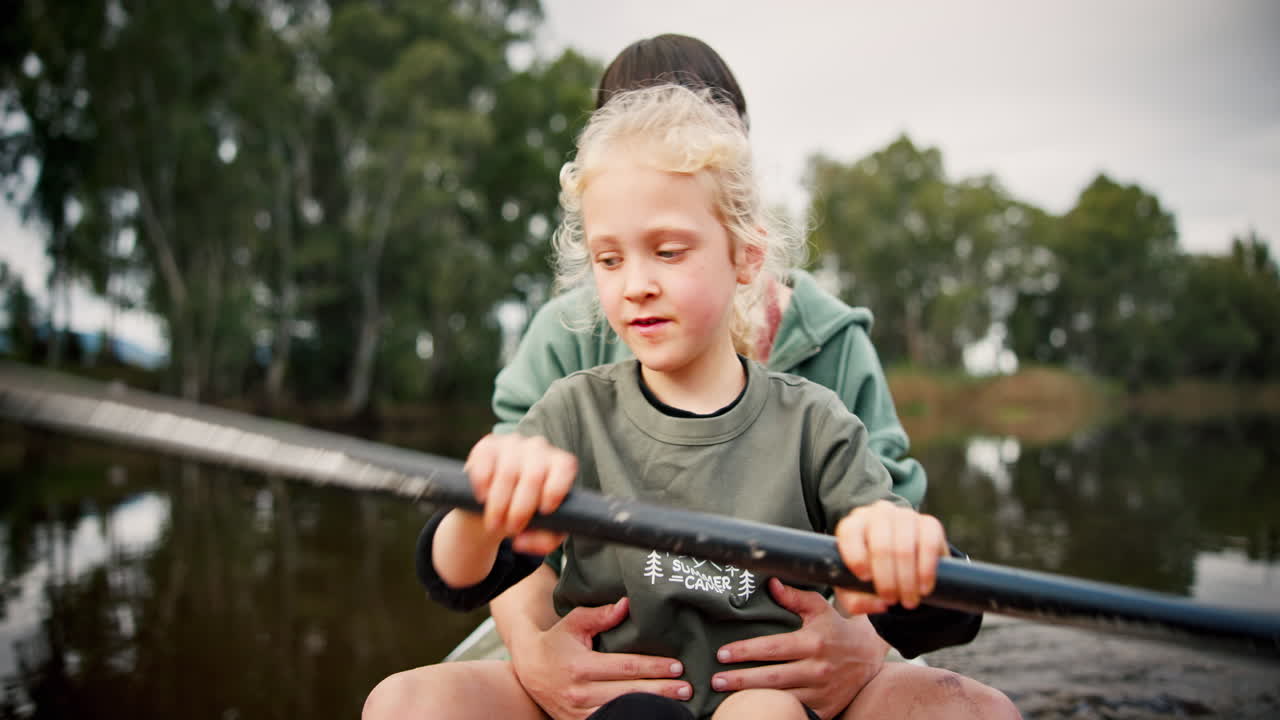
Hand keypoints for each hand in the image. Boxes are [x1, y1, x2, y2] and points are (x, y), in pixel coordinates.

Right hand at [465, 432, 576, 552]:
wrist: (495, 504)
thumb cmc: (527, 515)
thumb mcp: (543, 531)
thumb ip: (544, 541)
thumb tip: (521, 542)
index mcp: (560, 464)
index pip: (564, 467)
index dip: (556, 489)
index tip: (544, 511)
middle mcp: (539, 448)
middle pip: (534, 475)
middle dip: (521, 508)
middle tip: (511, 529)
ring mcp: (513, 443)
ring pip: (508, 472)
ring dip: (499, 503)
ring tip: (494, 523)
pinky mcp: (488, 444)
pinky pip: (485, 460)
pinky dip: (483, 483)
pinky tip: (482, 498)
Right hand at [508, 597, 690, 719]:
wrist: (529, 669)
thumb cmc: (556, 642)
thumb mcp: (574, 623)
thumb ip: (600, 615)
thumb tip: (627, 604)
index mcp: (581, 666)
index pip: (625, 667)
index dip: (653, 667)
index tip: (677, 666)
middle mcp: (579, 693)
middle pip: (629, 692)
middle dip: (661, 690)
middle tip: (687, 688)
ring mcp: (577, 713)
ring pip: (621, 712)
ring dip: (650, 708)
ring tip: (677, 706)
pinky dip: (629, 718)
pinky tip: (649, 715)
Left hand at [710, 578, 887, 718]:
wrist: (867, 654)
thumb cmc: (835, 627)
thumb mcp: (818, 607)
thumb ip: (793, 596)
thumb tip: (770, 582)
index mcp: (813, 642)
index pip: (772, 648)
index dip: (745, 651)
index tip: (722, 653)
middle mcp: (818, 668)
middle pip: (772, 678)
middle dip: (741, 680)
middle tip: (716, 680)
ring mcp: (822, 691)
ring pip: (783, 699)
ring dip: (755, 699)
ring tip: (727, 698)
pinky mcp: (826, 708)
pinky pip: (798, 712)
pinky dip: (778, 711)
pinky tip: (759, 709)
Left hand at [834, 500, 946, 613]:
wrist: (903, 565)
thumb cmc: (872, 574)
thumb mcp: (855, 589)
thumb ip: (857, 601)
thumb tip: (880, 605)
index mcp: (854, 523)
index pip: (849, 532)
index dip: (856, 557)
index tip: (865, 579)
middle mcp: (879, 514)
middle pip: (881, 545)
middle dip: (886, 579)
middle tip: (891, 600)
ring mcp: (905, 515)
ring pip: (904, 548)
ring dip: (907, 580)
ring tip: (908, 600)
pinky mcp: (929, 523)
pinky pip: (929, 544)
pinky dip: (926, 570)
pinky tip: (924, 588)